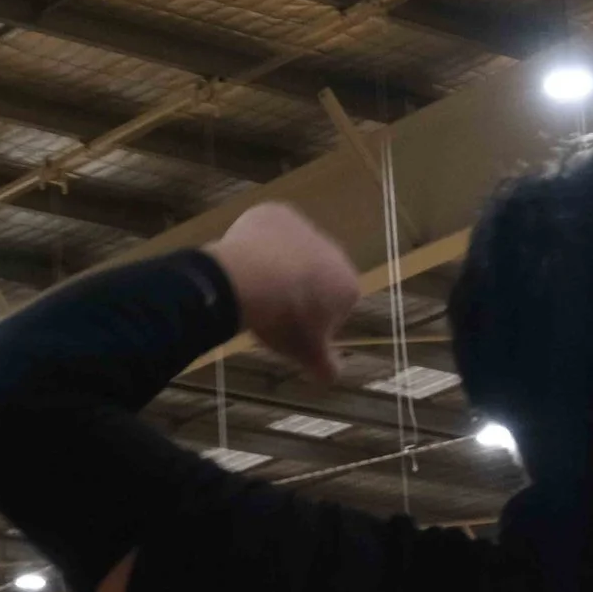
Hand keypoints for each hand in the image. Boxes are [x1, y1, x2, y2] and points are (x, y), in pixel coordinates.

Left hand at [205, 203, 358, 381]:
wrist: (250, 279)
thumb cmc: (284, 320)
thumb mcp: (307, 352)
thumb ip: (325, 366)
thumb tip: (333, 379)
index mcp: (348, 284)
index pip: (337, 304)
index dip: (314, 318)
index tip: (292, 327)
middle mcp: (334, 251)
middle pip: (317, 274)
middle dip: (299, 288)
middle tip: (271, 308)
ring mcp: (305, 228)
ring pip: (293, 250)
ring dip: (279, 264)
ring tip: (254, 286)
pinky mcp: (277, 212)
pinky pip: (270, 229)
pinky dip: (259, 241)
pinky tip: (244, 259)